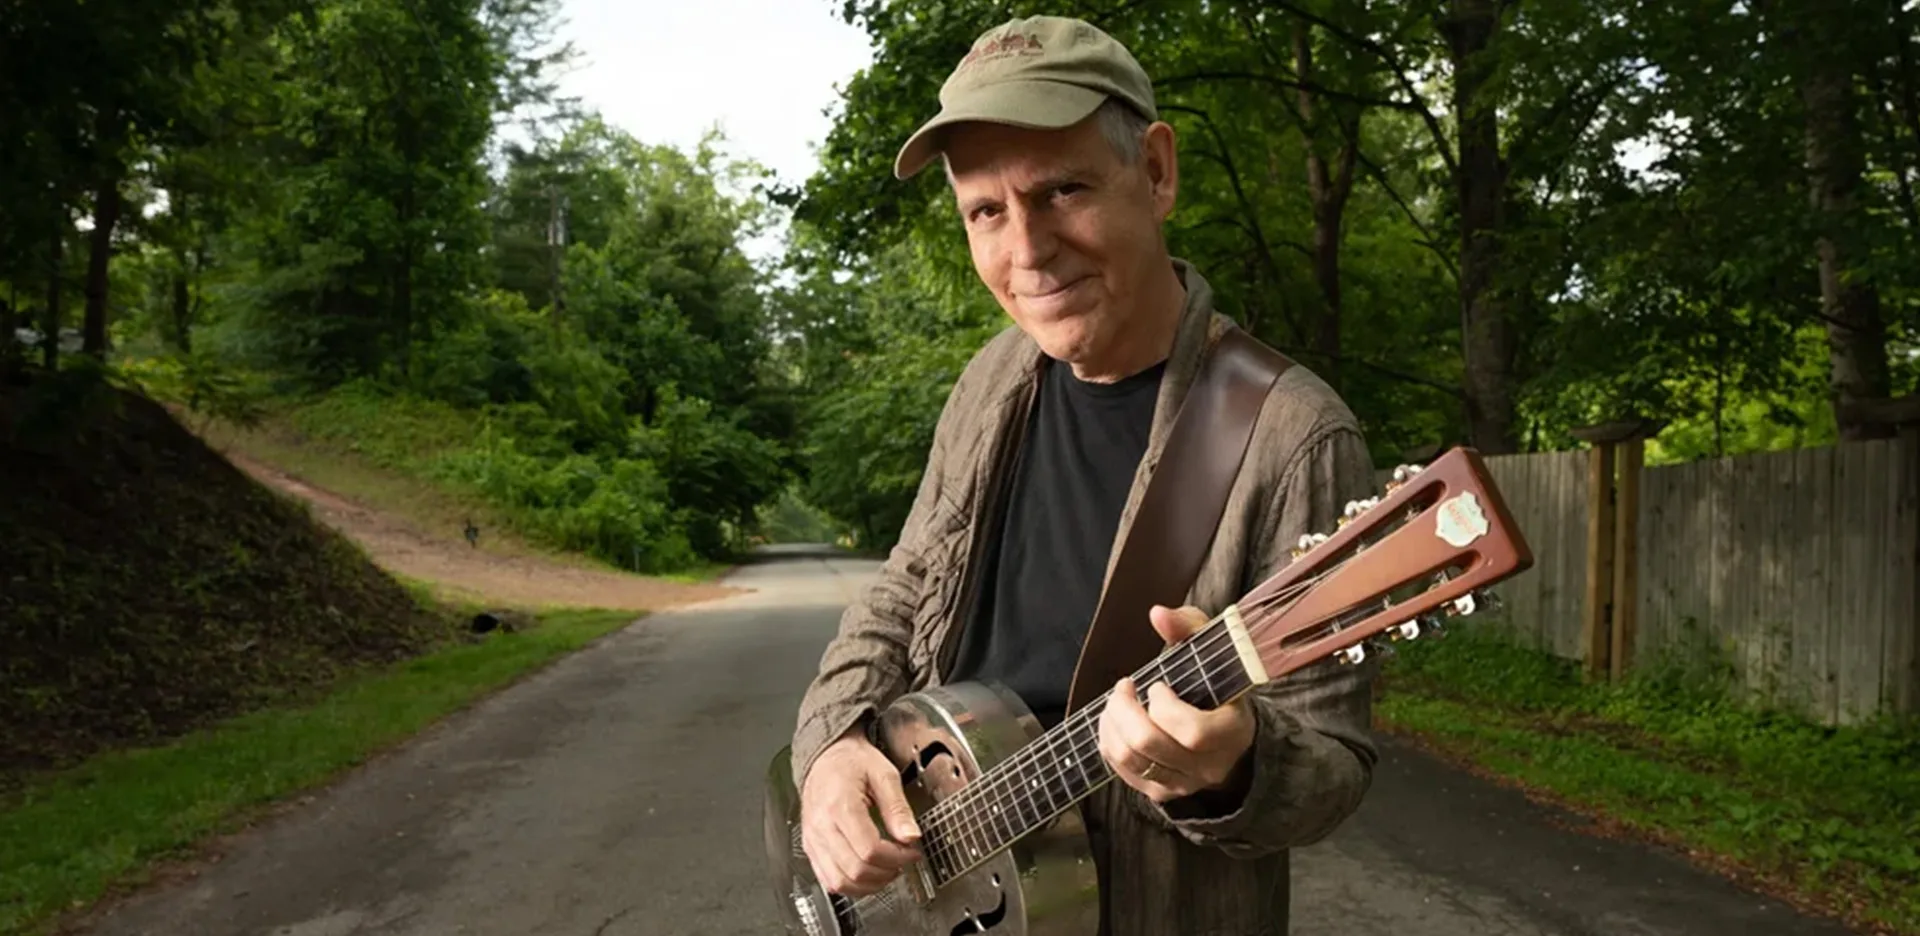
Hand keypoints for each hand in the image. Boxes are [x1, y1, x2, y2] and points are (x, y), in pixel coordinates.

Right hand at [799, 725, 922, 896]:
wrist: (827, 756)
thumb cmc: (852, 762)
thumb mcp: (884, 775)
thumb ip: (898, 808)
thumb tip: (911, 836)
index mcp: (840, 805)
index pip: (869, 849)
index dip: (897, 857)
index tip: (912, 851)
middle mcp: (821, 826)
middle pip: (855, 869)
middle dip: (886, 872)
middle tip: (903, 861)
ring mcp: (813, 839)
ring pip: (840, 882)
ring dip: (869, 884)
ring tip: (887, 870)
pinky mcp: (810, 847)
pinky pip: (827, 880)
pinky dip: (850, 886)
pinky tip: (867, 875)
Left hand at [1098, 604, 1256, 803]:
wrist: (1228, 735)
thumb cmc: (1217, 684)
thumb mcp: (1213, 650)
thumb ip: (1189, 627)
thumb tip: (1158, 614)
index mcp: (1232, 732)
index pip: (1193, 732)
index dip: (1165, 707)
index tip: (1157, 685)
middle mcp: (1210, 766)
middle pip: (1151, 745)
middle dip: (1125, 710)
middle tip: (1124, 688)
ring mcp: (1185, 783)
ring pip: (1132, 759)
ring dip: (1112, 724)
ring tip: (1116, 701)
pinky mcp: (1162, 792)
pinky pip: (1123, 772)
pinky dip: (1109, 742)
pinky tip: (1114, 722)